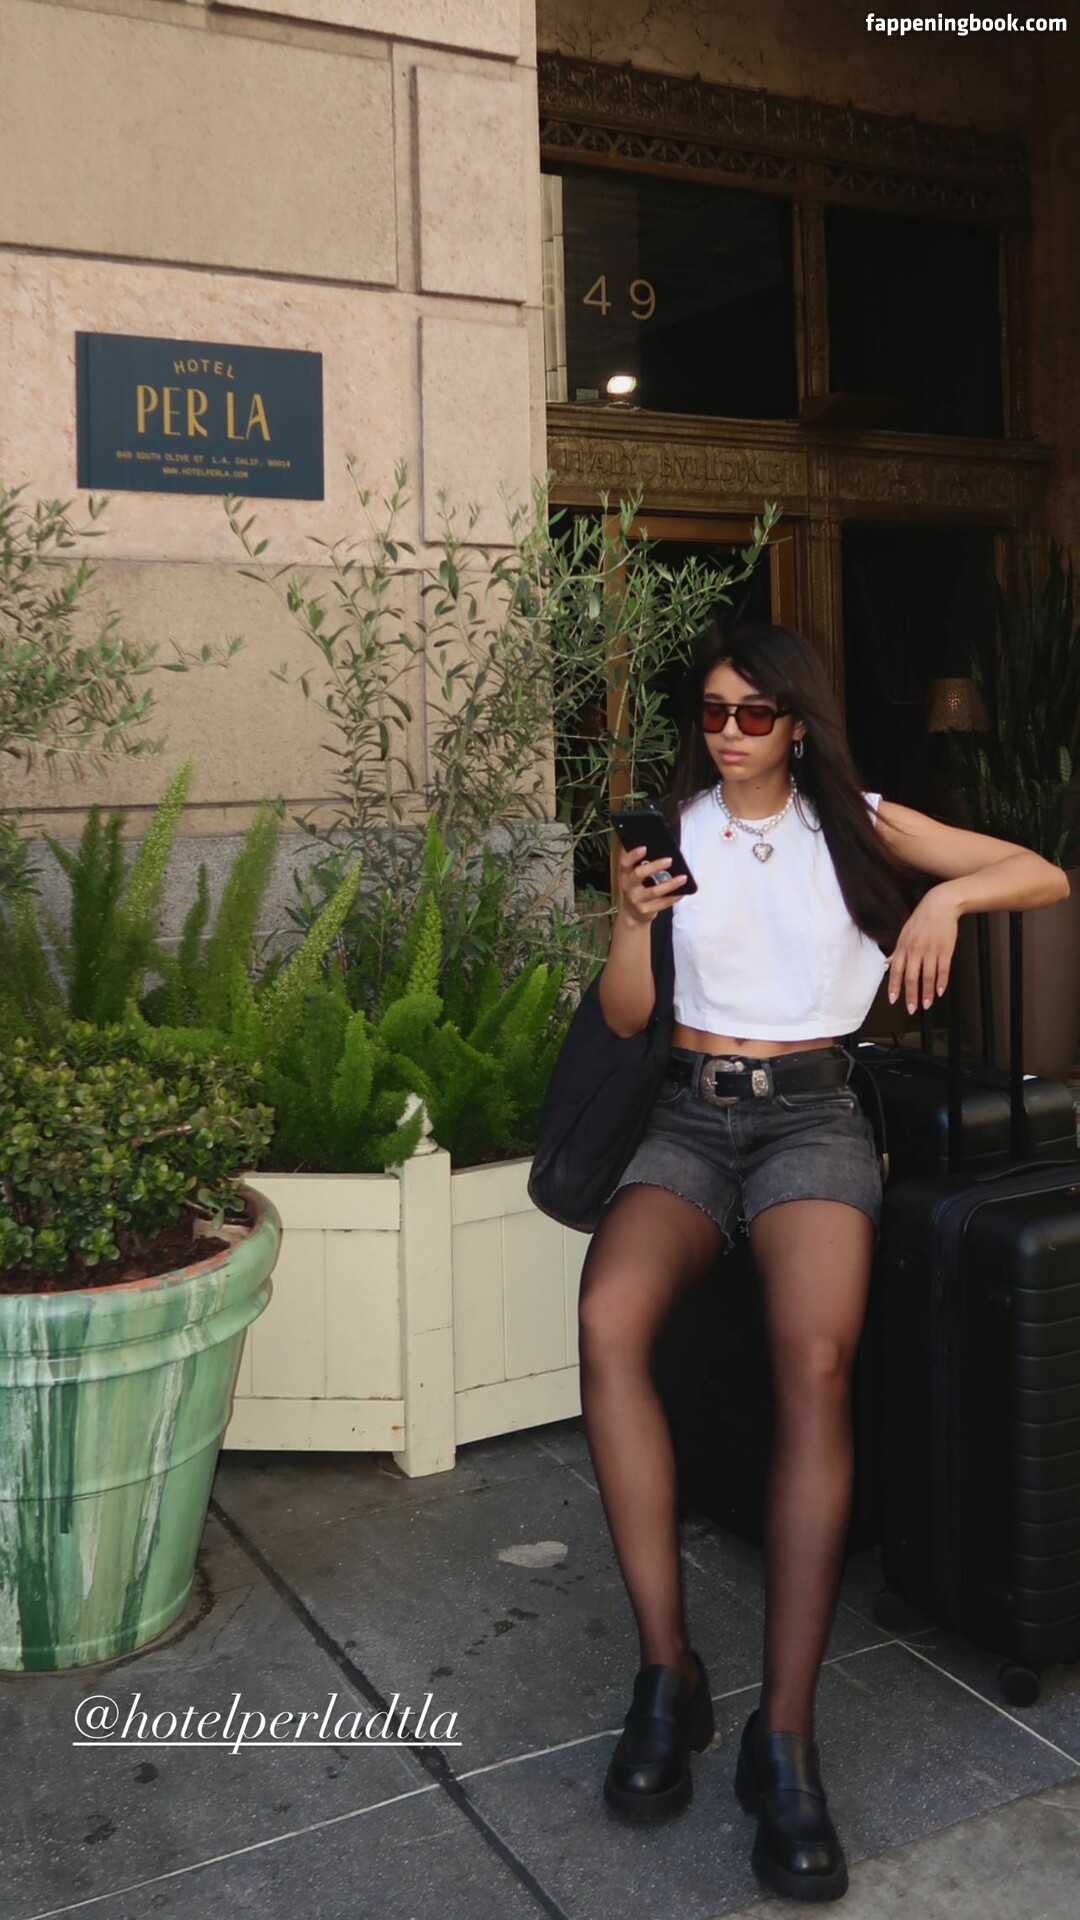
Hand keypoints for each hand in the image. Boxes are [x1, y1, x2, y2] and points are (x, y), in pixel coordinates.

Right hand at [616, 844, 687, 926]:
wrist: (632, 914)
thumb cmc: (636, 888)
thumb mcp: (632, 876)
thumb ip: (639, 864)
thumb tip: (658, 847)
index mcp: (625, 874)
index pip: (625, 862)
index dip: (633, 855)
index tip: (644, 848)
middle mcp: (628, 886)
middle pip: (639, 874)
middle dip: (654, 866)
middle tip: (670, 860)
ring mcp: (637, 899)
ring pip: (654, 891)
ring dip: (670, 884)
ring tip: (683, 877)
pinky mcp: (646, 910)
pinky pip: (662, 903)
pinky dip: (673, 897)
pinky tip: (682, 892)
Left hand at [885, 886, 960, 1013]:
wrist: (940, 905)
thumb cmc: (921, 919)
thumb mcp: (904, 933)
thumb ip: (897, 951)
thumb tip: (888, 963)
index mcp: (903, 946)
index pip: (896, 971)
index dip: (895, 987)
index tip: (894, 1000)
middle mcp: (915, 950)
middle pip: (912, 977)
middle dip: (911, 995)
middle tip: (911, 1009)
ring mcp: (931, 950)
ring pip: (928, 977)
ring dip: (927, 993)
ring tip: (927, 1004)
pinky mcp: (945, 950)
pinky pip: (943, 970)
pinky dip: (942, 982)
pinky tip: (941, 992)